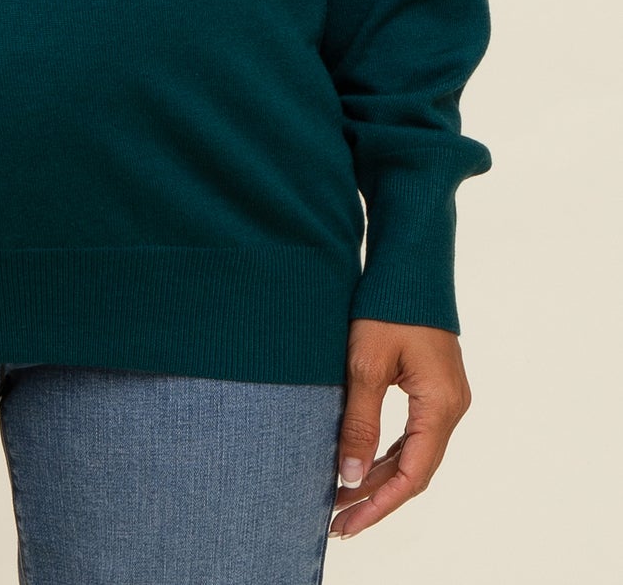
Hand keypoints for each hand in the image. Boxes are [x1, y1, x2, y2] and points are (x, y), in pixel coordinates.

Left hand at [328, 318, 472, 539]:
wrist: (410, 261)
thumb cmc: (389, 306)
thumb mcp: (367, 365)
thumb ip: (361, 423)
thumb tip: (351, 478)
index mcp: (441, 406)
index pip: (411, 476)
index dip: (378, 505)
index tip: (346, 524)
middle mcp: (450, 407)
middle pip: (414, 470)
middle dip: (375, 497)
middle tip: (336, 519)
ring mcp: (445, 397)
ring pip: (413, 453)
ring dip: (379, 476)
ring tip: (341, 497)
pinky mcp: (433, 386)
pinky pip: (413, 432)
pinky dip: (387, 452)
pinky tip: (361, 462)